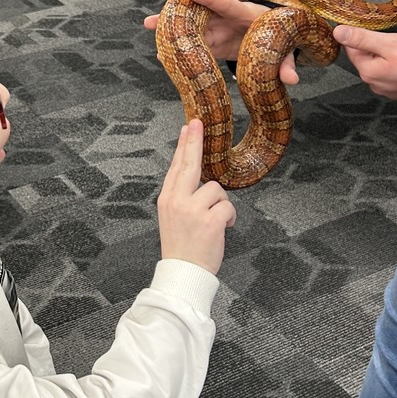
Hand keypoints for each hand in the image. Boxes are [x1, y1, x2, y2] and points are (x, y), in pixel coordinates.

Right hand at [145, 0, 298, 84]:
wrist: (272, 38)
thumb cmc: (278, 37)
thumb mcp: (283, 50)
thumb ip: (286, 64)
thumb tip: (292, 80)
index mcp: (245, 14)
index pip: (226, 4)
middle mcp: (226, 19)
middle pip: (200, 13)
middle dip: (180, 12)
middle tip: (160, 14)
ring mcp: (216, 29)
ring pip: (191, 25)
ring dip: (170, 25)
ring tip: (149, 24)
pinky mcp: (211, 42)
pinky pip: (192, 42)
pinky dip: (176, 44)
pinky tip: (161, 49)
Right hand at [157, 120, 236, 273]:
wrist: (182, 273)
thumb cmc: (181, 247)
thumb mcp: (173, 217)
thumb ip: (182, 196)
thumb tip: (199, 178)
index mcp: (167, 199)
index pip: (176, 166)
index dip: (184, 145)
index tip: (188, 128)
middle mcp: (177, 200)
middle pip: (190, 164)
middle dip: (195, 141)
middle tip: (199, 123)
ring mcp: (193, 210)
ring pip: (217, 189)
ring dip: (221, 205)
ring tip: (214, 222)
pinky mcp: (210, 220)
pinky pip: (228, 206)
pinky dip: (229, 218)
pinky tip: (222, 228)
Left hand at [334, 26, 396, 99]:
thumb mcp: (387, 42)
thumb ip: (361, 38)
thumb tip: (338, 32)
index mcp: (367, 71)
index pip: (352, 50)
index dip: (359, 36)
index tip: (366, 26)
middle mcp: (374, 83)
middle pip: (365, 58)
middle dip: (373, 46)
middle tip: (389, 38)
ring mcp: (387, 89)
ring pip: (379, 66)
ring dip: (385, 56)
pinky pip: (391, 74)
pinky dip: (395, 65)